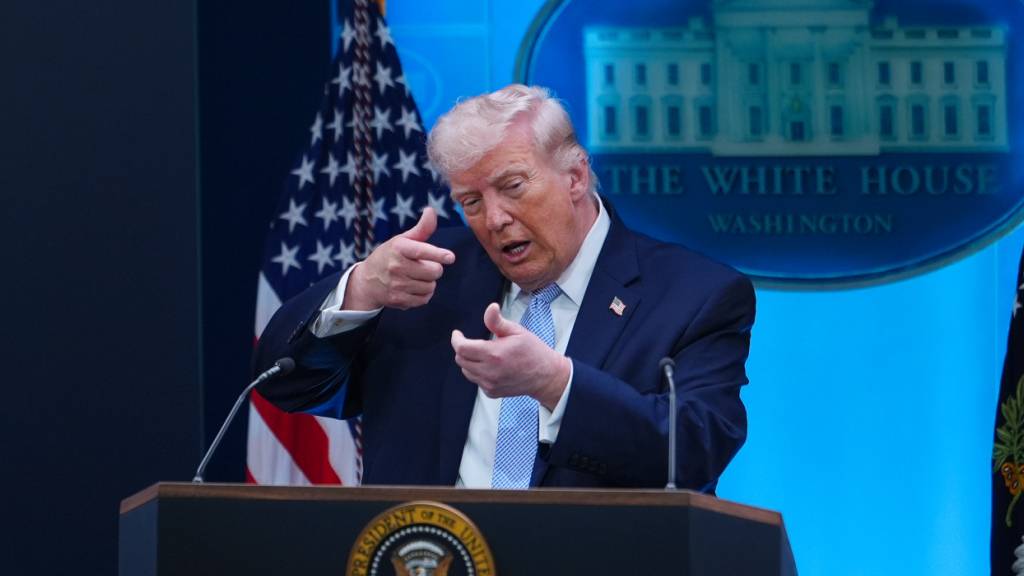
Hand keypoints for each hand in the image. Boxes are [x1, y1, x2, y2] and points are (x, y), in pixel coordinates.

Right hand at [344, 207, 454, 310]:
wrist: (367, 281)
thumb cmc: (389, 256)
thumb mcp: (402, 240)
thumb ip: (421, 228)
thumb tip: (431, 210)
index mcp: (399, 248)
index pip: (422, 251)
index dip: (438, 254)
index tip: (450, 257)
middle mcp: (396, 266)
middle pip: (434, 271)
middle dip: (434, 268)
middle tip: (423, 266)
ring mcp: (397, 285)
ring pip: (431, 286)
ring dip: (429, 282)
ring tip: (417, 277)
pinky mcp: (399, 300)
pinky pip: (424, 299)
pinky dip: (424, 294)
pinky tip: (414, 288)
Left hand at [451, 303, 570, 409]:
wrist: (545, 376)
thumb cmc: (532, 351)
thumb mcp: (517, 331)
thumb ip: (498, 321)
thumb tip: (491, 307)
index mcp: (494, 354)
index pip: (462, 348)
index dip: (456, 340)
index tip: (458, 334)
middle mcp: (489, 372)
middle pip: (460, 360)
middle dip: (462, 349)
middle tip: (471, 342)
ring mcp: (490, 384)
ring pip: (466, 371)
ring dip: (469, 361)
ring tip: (483, 354)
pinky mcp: (491, 392)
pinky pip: (476, 380)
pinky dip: (478, 372)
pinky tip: (491, 366)